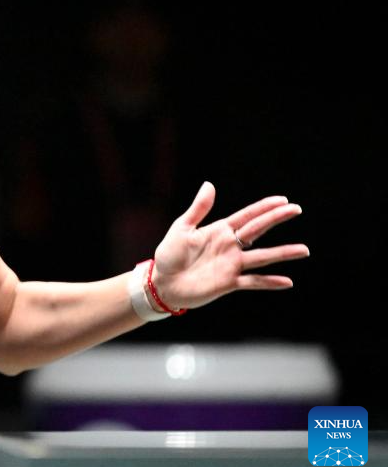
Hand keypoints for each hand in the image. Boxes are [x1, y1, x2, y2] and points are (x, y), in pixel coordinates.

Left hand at [150, 181, 307, 310]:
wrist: (162, 283)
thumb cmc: (169, 254)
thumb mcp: (181, 228)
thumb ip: (198, 209)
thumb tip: (209, 184)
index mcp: (219, 230)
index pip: (247, 216)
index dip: (264, 208)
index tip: (283, 200)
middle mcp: (230, 246)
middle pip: (258, 230)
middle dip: (276, 219)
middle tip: (296, 209)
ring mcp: (231, 264)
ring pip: (262, 257)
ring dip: (283, 253)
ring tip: (304, 250)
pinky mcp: (229, 283)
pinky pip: (253, 281)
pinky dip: (269, 282)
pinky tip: (287, 281)